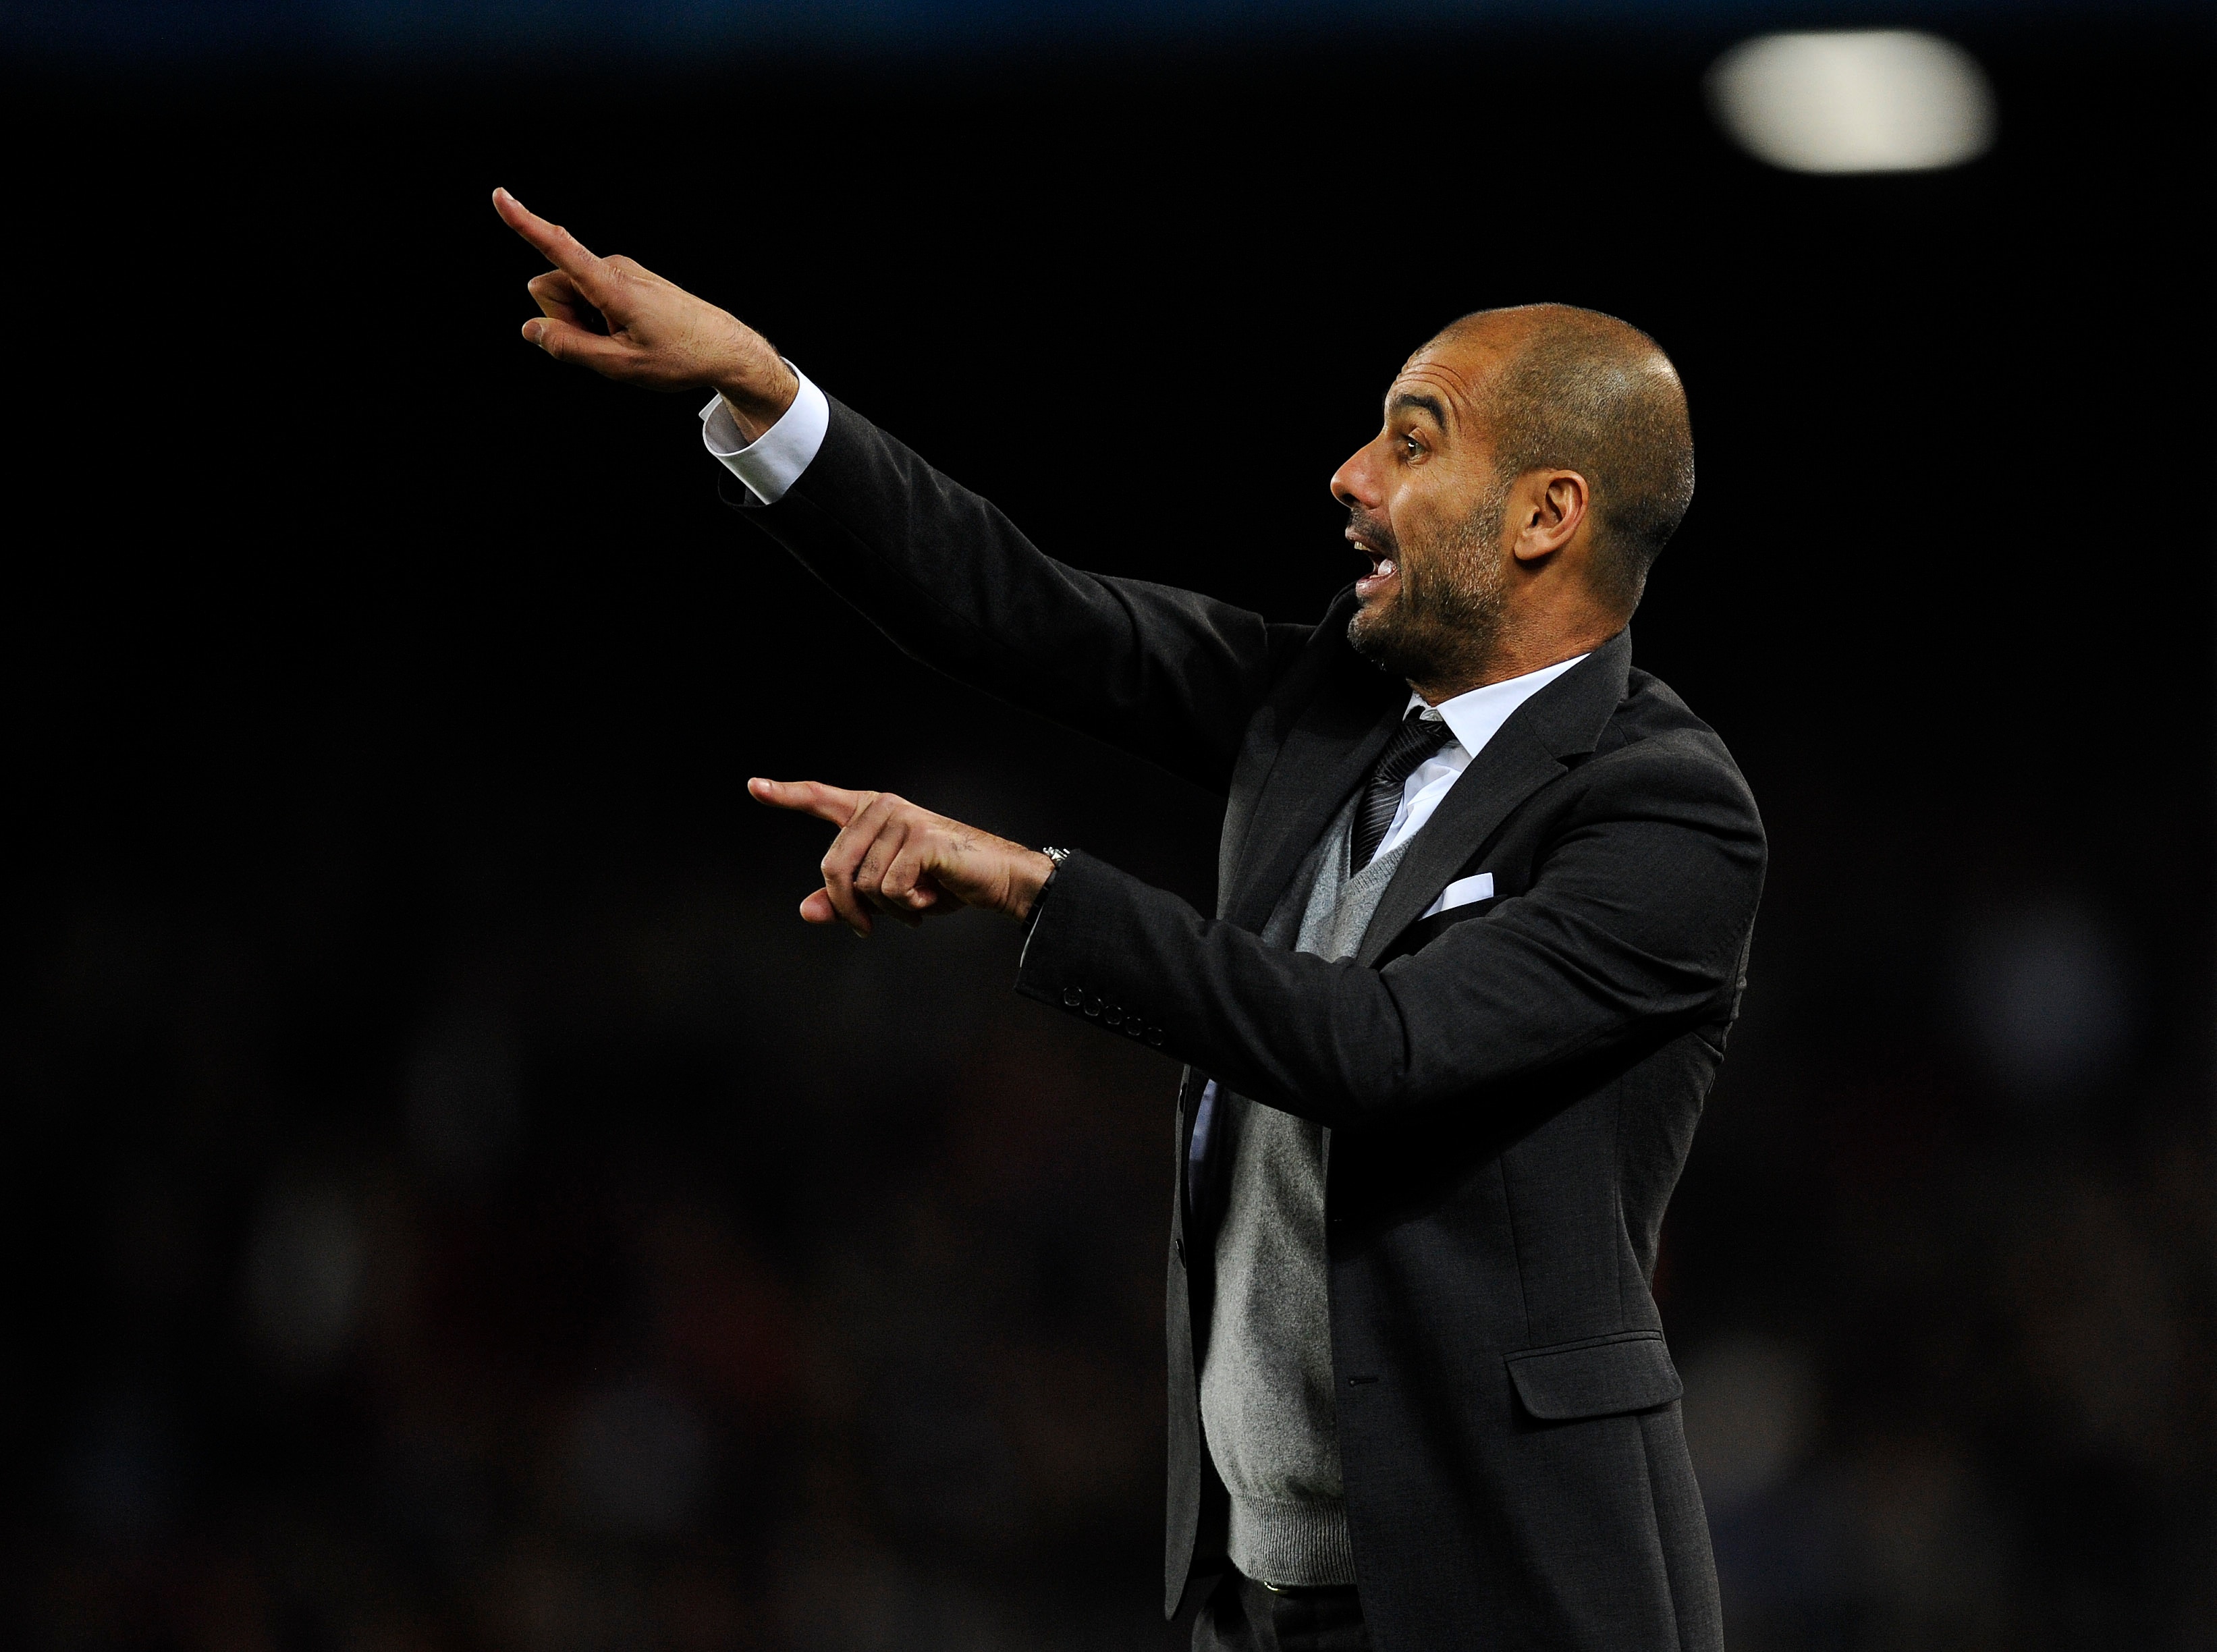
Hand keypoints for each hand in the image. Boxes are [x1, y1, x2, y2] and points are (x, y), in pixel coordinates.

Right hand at [492, 187, 798, 438]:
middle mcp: (613, 267)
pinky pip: (590, 298)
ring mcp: (620, 271)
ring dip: (583, 324)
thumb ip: (569, 348)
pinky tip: (629, 335)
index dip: (525, 223)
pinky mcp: (626, 279)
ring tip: (623, 341)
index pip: (558, 248)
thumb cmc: (681, 357)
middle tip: (606, 345)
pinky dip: (598, 320)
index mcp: (610, 284)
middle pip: (551, 290)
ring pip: (570, 297)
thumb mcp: (620, 365)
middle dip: (563, 321)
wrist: (726, 349)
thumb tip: (531, 330)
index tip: (500, 195)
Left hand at [750, 778, 1054, 937]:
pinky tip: (930, 896)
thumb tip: (807, 910)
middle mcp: (883, 808)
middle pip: (834, 867)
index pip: (821, 799)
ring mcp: (902, 820)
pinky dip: (909, 905)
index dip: (785, 794)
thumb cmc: (943, 881)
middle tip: (869, 926)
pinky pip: (890, 888)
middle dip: (849, 907)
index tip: (753, 786)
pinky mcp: (921, 838)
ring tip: (918, 901)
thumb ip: (846, 900)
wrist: (997, 879)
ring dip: (889, 909)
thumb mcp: (888, 895)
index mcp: (871, 813)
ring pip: (864, 884)